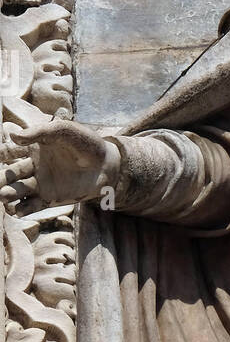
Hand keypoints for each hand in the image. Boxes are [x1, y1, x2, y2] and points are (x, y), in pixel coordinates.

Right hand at [0, 119, 120, 209]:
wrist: (106, 165)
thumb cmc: (86, 143)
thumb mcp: (63, 131)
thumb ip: (39, 132)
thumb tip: (12, 136)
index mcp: (34, 149)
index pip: (9, 152)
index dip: (2, 154)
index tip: (0, 156)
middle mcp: (34, 167)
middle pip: (10, 174)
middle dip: (1, 179)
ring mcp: (41, 184)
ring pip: (18, 191)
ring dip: (9, 194)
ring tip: (4, 196)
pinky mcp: (50, 198)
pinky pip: (31, 206)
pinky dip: (23, 209)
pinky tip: (17, 210)